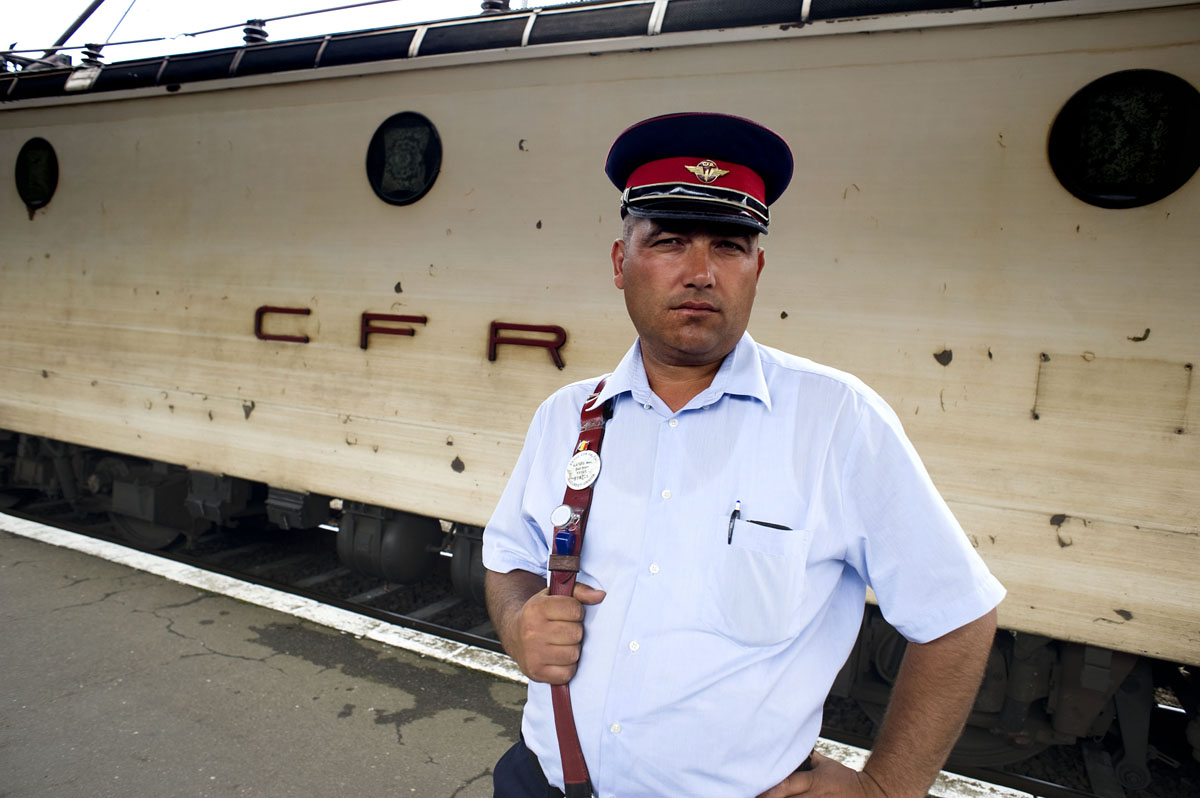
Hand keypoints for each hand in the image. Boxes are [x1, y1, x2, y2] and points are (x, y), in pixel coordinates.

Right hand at [509, 582, 604, 683]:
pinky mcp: (536, 672)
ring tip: (561, 644)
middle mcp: (532, 631)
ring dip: (572, 650)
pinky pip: (567, 673)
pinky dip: (567, 667)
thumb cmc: (540, 614)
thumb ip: (579, 591)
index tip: (568, 614)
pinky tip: (558, 658)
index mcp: (536, 608)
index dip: (577, 612)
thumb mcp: (554, 595)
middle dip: (575, 631)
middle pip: (576, 633)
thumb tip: (600, 596)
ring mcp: (533, 653)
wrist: (513, 634)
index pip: (574, 609)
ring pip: (573, 654)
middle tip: (564, 630)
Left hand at [756, 751, 888, 797]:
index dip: (769, 790)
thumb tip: (786, 748)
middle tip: (750, 793)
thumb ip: (805, 759)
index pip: (786, 786)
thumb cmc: (843, 779)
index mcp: (813, 782)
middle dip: (768, 797)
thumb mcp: (824, 764)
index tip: (754, 789)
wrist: (867, 795)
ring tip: (760, 796)